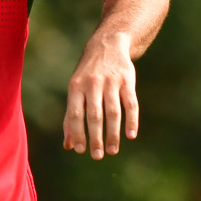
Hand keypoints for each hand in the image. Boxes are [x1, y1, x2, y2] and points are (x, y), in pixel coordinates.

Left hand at [64, 32, 137, 158]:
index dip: (78, 133)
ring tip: (113, 150)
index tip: (81, 150)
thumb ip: (71, 116)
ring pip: (113, 112)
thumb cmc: (87, 74)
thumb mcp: (75, 90)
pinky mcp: (128, 80)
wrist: (108, 44)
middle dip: (95, 138)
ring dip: (113, 133)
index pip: (75, 114)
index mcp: (76, 87)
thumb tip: (68, 145)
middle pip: (94, 115)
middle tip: (97, 156)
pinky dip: (131, 120)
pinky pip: (130, 103)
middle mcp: (93, 83)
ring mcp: (111, 81)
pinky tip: (131, 135)